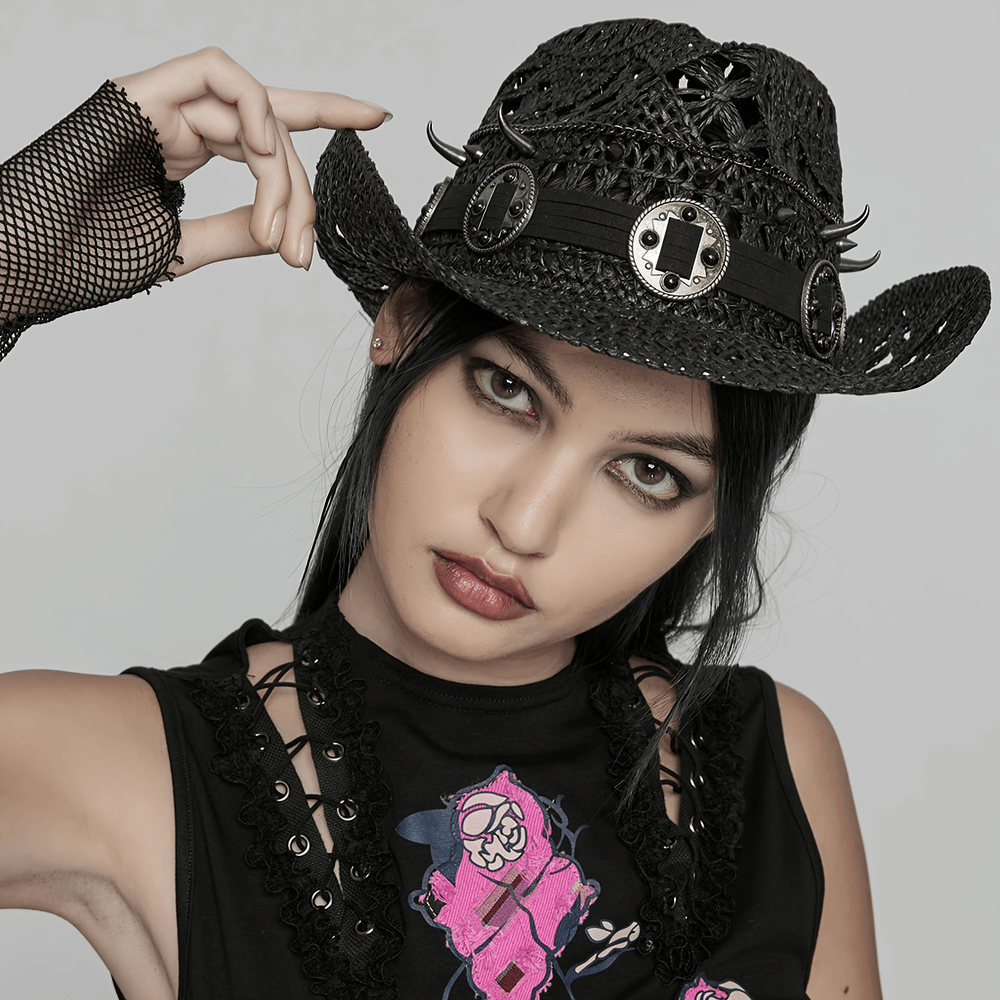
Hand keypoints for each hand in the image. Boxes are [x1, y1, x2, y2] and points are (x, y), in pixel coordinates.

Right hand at [112, 47, 388, 274]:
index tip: (378, 118)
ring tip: (277, 232)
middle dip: (301, 188)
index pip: (264, 125)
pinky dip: (255, 114)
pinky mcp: (144, 88)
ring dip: (281, 172)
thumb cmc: (89, 260)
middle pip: (272, 127)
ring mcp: (162, 101)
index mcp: (185, 149)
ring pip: (255, 109)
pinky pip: (220, 75)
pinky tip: (261, 159)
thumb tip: (288, 232)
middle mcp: (179, 119)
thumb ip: (238, 231)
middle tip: (301, 250)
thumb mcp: (185, 247)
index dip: (324, 113)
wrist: (29, 263)